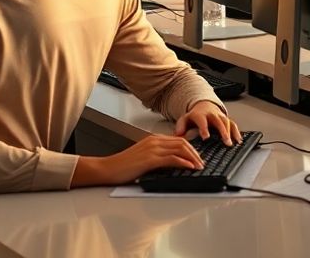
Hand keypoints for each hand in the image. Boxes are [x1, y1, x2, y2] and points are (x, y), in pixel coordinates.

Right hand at [74, 134, 203, 186]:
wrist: (107, 169)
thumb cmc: (123, 166)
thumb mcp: (144, 157)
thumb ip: (157, 157)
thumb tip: (173, 163)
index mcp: (154, 139)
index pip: (178, 140)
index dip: (191, 148)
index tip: (197, 157)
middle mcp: (155, 141)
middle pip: (182, 142)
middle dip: (195, 152)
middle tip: (201, 162)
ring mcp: (152, 149)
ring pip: (180, 149)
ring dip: (192, 157)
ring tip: (199, 166)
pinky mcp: (150, 159)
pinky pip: (172, 158)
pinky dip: (183, 162)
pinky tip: (189, 167)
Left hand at [174, 100, 240, 145]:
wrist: (203, 106)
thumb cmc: (194, 116)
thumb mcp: (185, 119)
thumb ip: (180, 127)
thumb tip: (178, 135)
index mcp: (200, 115)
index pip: (202, 121)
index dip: (204, 129)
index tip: (206, 137)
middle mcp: (212, 114)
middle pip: (218, 121)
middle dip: (222, 131)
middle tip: (225, 140)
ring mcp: (220, 116)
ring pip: (227, 122)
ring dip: (230, 132)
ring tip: (232, 142)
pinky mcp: (226, 119)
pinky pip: (233, 124)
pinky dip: (236, 132)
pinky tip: (238, 140)